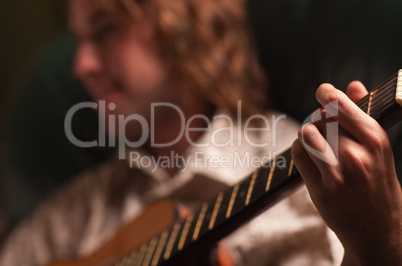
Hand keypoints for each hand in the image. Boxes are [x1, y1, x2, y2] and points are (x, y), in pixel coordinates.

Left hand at [291, 82, 401, 264]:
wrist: (379, 230)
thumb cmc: (378, 183)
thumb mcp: (379, 149)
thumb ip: (364, 115)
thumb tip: (353, 85)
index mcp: (376, 141)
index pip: (340, 106)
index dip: (327, 94)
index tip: (323, 91)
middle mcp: (357, 156)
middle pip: (321, 118)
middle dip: (320, 120)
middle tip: (326, 129)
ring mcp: (337, 174)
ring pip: (306, 133)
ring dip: (308, 133)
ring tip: (317, 142)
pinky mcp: (320, 190)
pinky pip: (298, 154)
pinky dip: (299, 149)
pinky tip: (309, 154)